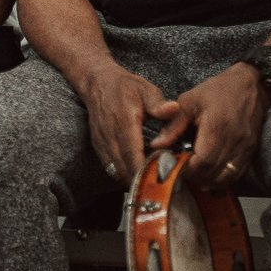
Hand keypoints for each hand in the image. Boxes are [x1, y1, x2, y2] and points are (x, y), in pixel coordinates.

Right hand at [77, 64, 178, 187]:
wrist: (98, 84)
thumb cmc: (125, 87)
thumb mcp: (146, 90)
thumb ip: (159, 103)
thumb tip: (173, 109)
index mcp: (123, 122)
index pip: (131, 152)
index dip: (142, 169)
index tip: (157, 179)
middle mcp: (109, 135)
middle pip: (122, 166)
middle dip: (140, 180)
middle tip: (159, 186)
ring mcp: (102, 142)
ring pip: (115, 169)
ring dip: (131, 179)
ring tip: (150, 183)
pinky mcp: (98, 146)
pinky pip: (109, 166)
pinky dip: (122, 173)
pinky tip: (136, 174)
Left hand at [157, 64, 267, 185]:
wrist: (250, 84)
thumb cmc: (218, 90)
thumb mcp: (189, 102)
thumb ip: (173, 125)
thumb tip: (156, 145)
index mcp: (217, 127)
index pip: (203, 162)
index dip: (188, 170)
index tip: (176, 166)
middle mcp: (234, 140)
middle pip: (214, 173)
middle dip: (195, 178)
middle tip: (182, 171)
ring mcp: (245, 147)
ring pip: (226, 177)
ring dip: (208, 181)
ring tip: (194, 173)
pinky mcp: (251, 150)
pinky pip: (236, 173)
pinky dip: (221, 177)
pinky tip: (210, 172)